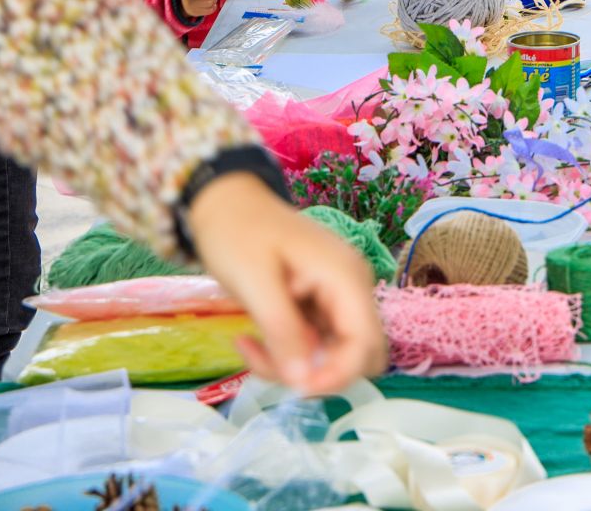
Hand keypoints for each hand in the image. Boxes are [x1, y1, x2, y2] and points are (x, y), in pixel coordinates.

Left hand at [186, 172, 387, 392]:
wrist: (223, 202)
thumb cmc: (237, 233)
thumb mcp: (255, 283)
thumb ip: (283, 333)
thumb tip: (304, 382)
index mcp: (345, 277)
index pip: (366, 344)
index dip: (337, 375)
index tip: (294, 388)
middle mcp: (352, 287)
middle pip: (361, 354)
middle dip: (320, 372)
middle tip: (272, 364)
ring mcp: (338, 295)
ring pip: (335, 353)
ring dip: (297, 364)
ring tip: (251, 346)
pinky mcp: (320, 303)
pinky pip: (316, 342)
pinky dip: (288, 351)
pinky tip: (253, 337)